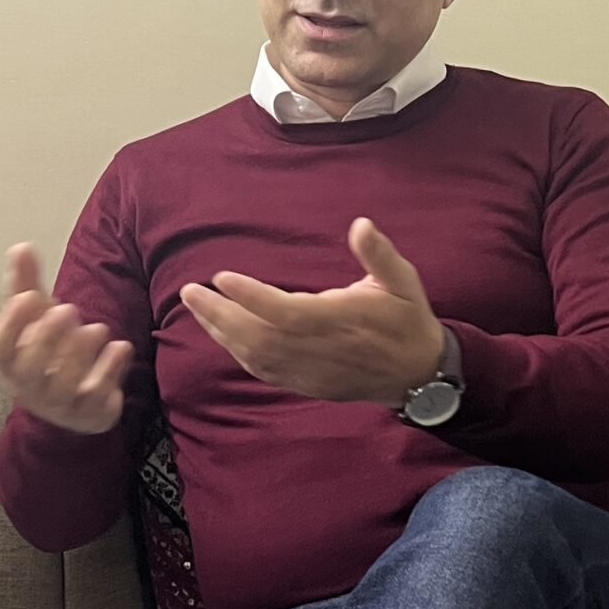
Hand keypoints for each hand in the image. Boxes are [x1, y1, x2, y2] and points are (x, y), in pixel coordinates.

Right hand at [0, 244, 132, 434]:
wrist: (72, 400)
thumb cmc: (47, 349)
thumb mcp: (36, 316)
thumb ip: (26, 283)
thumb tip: (21, 247)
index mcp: (9, 363)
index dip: (9, 325)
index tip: (26, 297)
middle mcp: (29, 388)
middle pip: (29, 371)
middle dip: (47, 339)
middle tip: (68, 309)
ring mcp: (59, 405)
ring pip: (64, 387)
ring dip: (80, 354)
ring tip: (98, 329)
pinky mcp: (90, 414)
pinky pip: (97, 398)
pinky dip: (109, 371)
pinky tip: (121, 347)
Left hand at [182, 219, 445, 404]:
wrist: (418, 376)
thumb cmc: (408, 321)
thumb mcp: (404, 281)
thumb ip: (380, 255)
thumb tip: (361, 224)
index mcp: (341, 321)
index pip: (287, 311)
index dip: (252, 297)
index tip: (221, 277)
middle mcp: (320, 349)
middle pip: (259, 337)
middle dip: (220, 315)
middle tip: (190, 291)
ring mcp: (310, 371)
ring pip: (255, 356)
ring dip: (222, 333)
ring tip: (197, 307)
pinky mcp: (306, 384)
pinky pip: (263, 372)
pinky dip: (237, 352)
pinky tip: (222, 334)